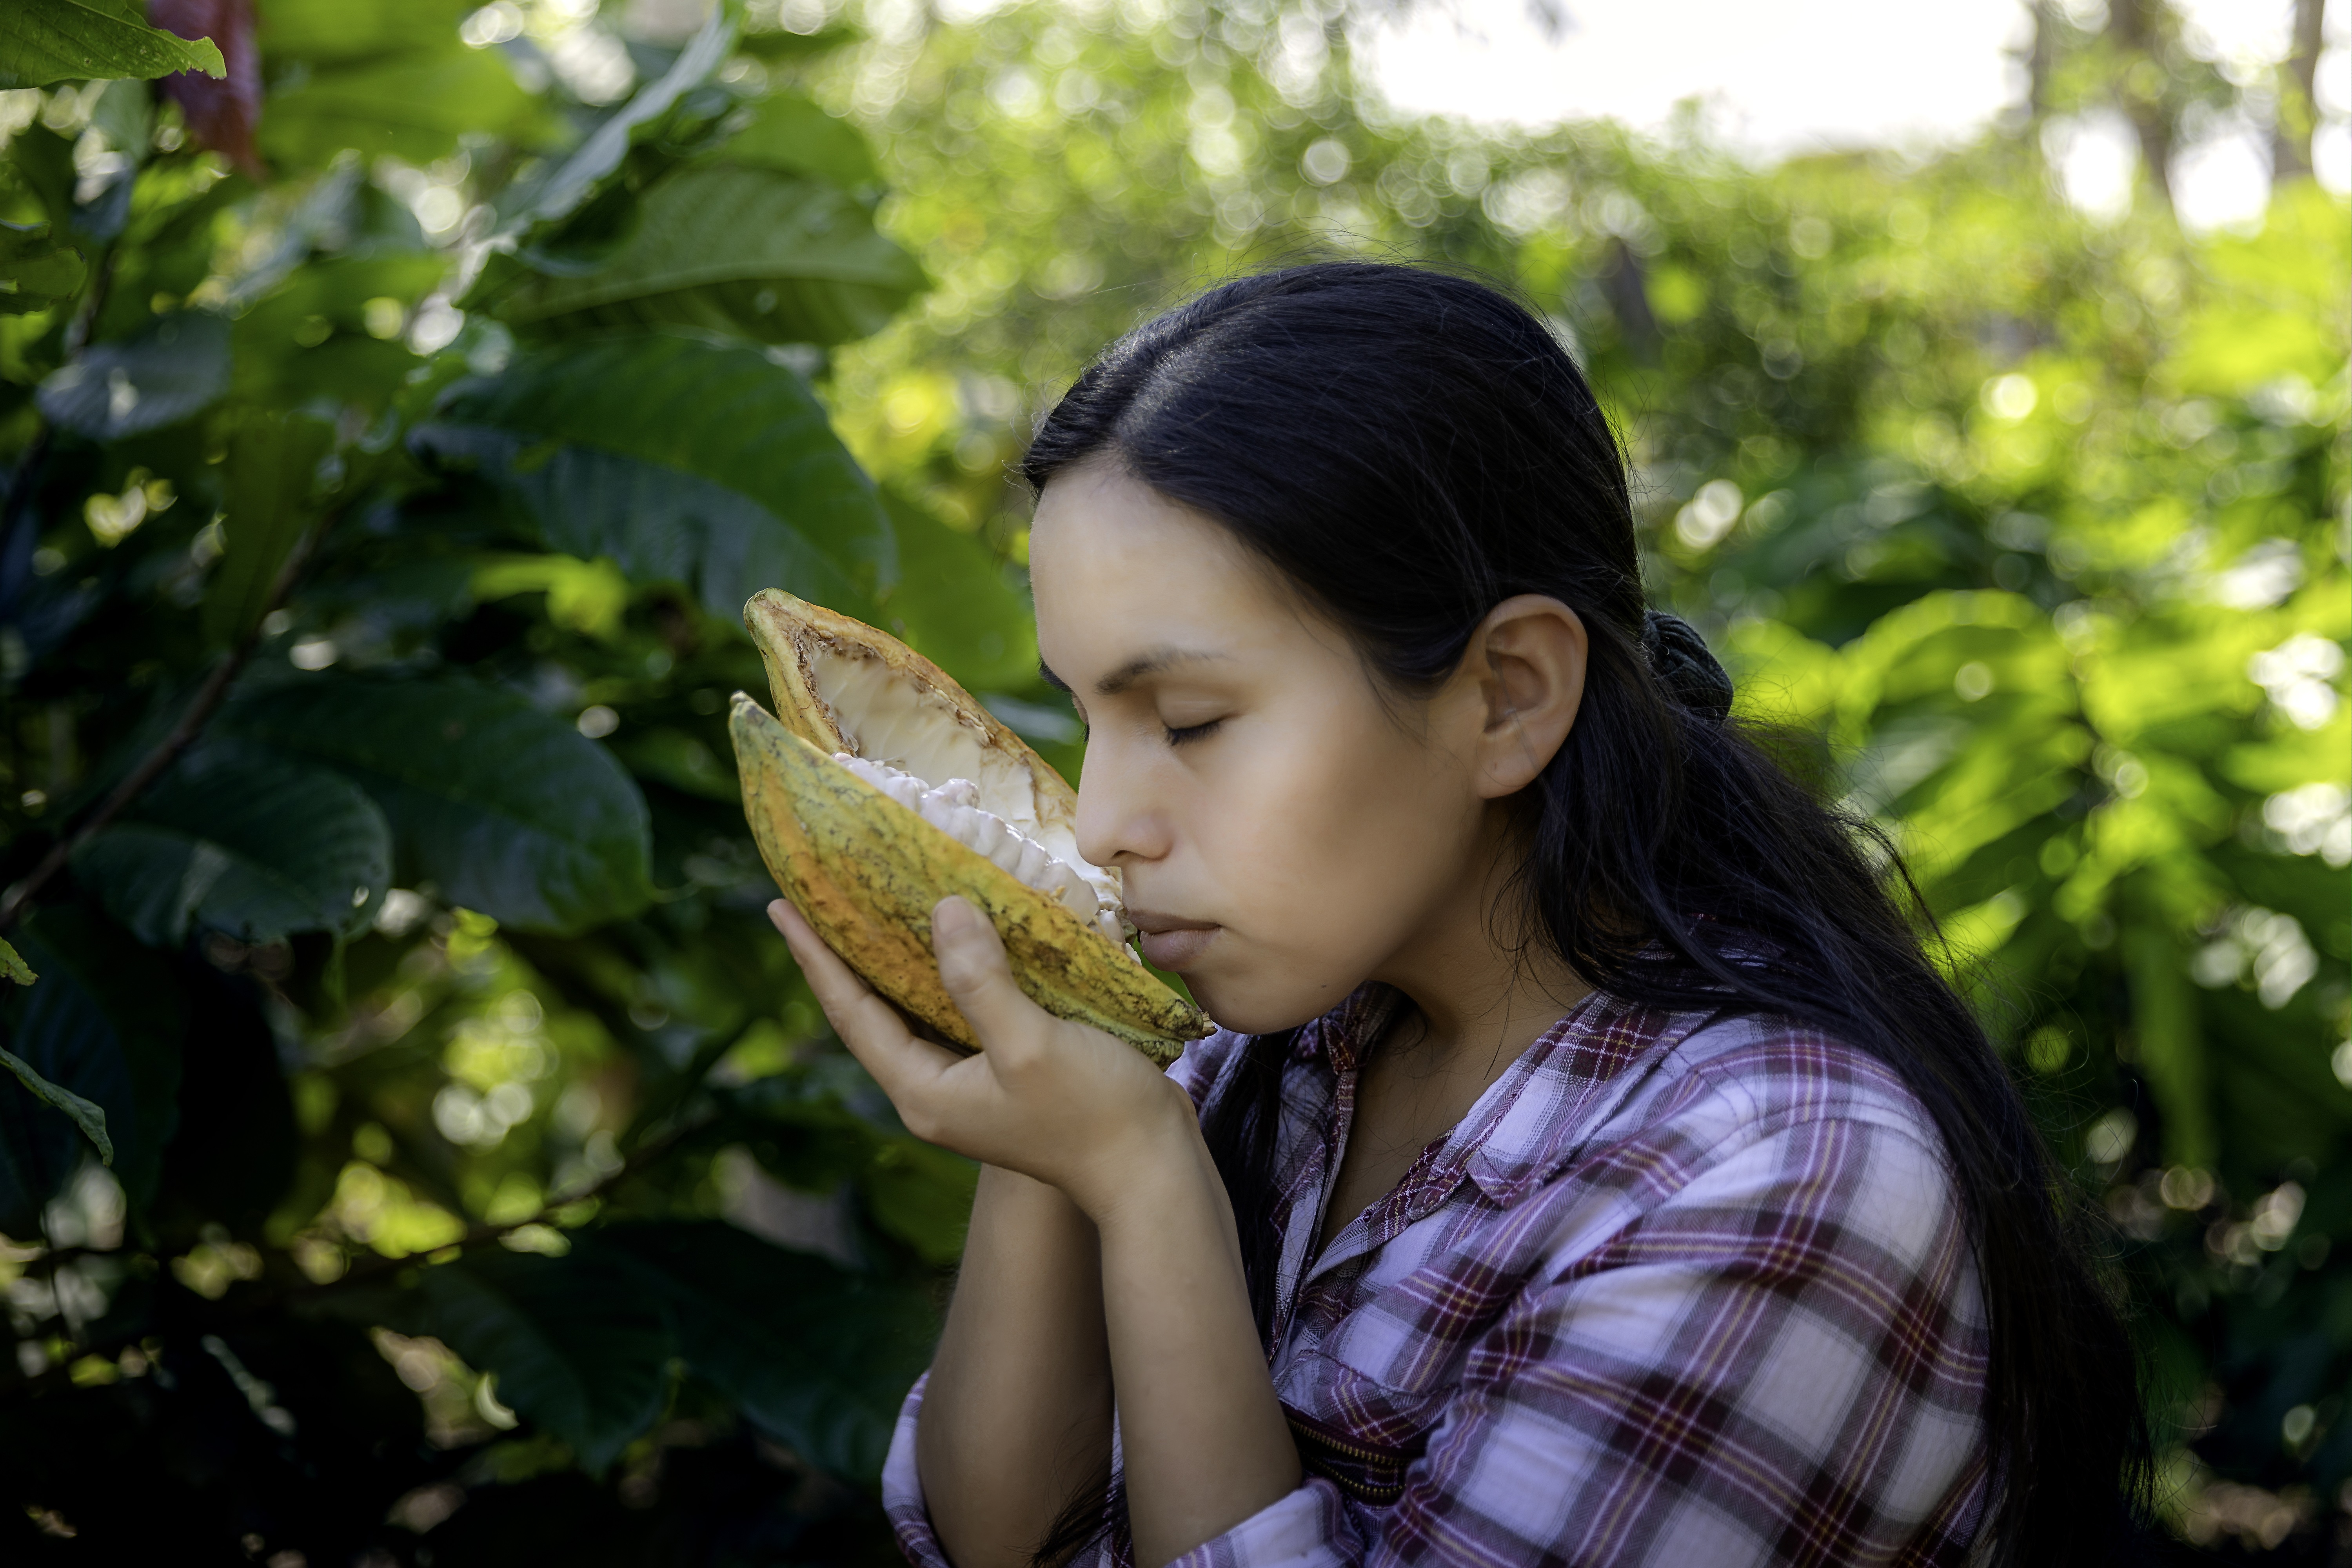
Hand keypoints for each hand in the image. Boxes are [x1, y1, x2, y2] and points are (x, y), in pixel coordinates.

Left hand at [768, 895, 1194, 1219]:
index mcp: (923, 1091)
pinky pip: (956, 1013)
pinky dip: (945, 972)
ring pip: (914, 1011)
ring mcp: (969, 1086)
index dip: (815, 958)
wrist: (1150, 1170)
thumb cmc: (1093, 1113)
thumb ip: (980, 981)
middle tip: (813, 896)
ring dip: (892, 960)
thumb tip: (942, 911)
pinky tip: (951, 939)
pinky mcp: (1005, 1073)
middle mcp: (934, 1091)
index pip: (852, 1013)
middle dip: (842, 956)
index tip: (780, 906)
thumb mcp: (1030, 1044)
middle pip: (871, 1013)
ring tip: (869, 907)